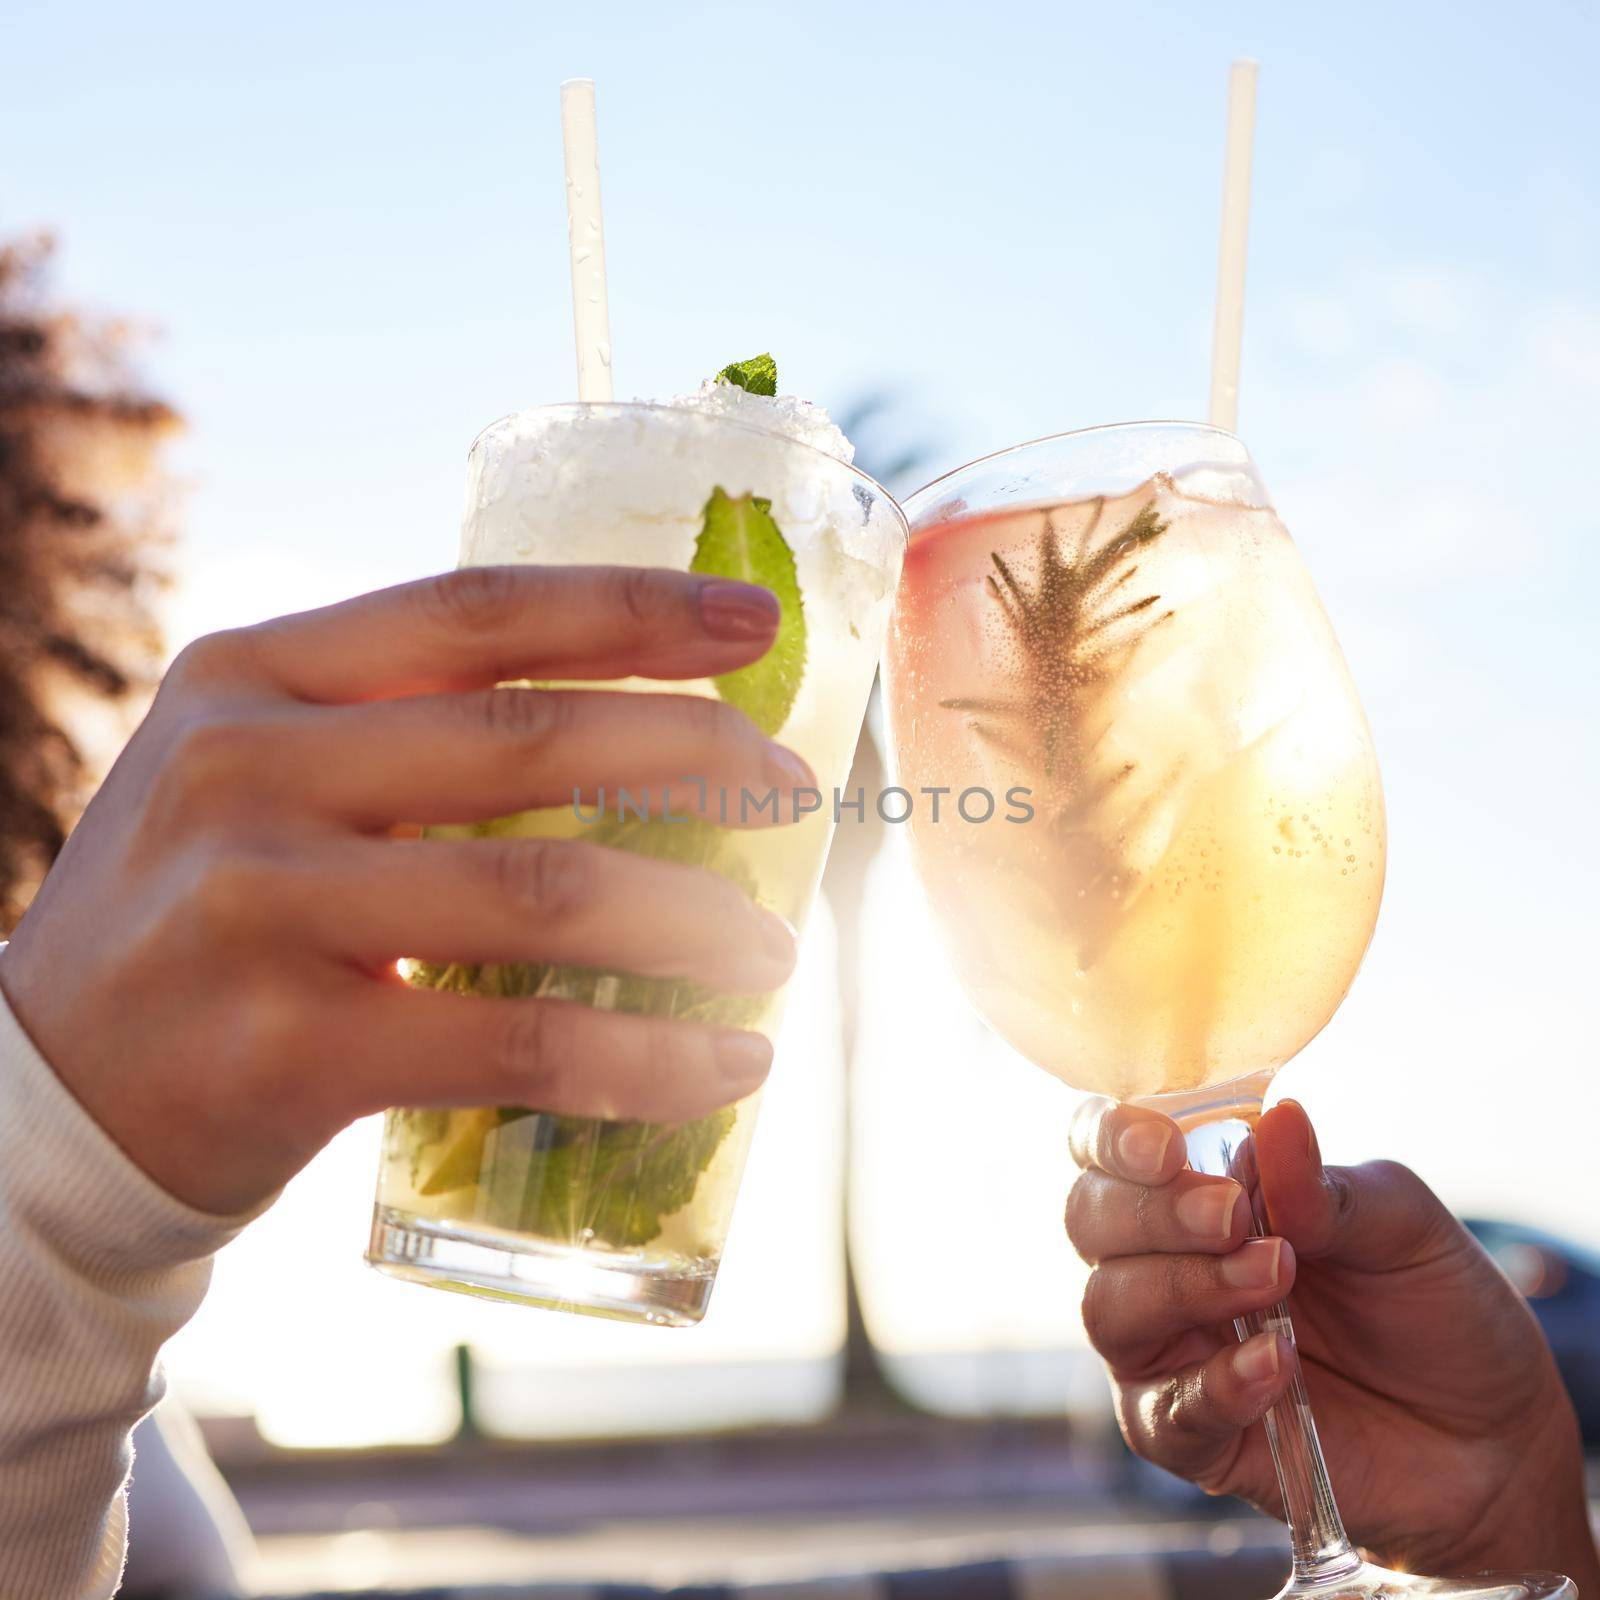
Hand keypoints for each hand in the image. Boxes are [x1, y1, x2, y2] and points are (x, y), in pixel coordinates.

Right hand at [0, 566, 811, 1215]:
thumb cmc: (204, 916)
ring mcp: (262, 910)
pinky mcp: (290, 1052)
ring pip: (544, 891)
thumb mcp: (260, 776)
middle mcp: (248, 771)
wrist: (42, 1096)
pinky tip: (726, 1064)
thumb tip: (631, 722)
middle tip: (793, 790)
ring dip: (693, 917)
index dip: (635, 609)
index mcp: (255, 676)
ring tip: (772, 949)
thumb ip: (401, 730)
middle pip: (531, 737)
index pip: (478, 612)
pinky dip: (647, 1057)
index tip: (758, 624)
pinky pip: (520, 1046)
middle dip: (695, 755)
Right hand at [1068, 1098, 1598, 1585]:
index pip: (1104, 1147)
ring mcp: (1172, 1352)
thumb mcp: (1400, 1225)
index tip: (1166, 1149)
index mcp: (1196, 1192)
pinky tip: (1276, 1364)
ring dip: (1185, 1287)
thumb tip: (1276, 1118)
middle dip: (1151, 1212)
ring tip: (1274, 1281)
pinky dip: (1215, 1383)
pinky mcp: (1196, 1439)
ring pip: (1107, 1309)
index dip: (1110, 1138)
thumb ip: (1324, 1185)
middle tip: (1233, 1217)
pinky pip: (1164, 1414)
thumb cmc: (1435, 1309)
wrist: (1497, 1437)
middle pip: (1088, 1219)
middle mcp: (1163, 1263)